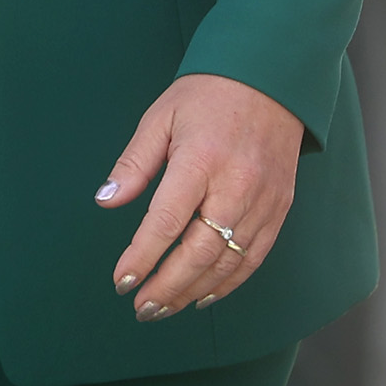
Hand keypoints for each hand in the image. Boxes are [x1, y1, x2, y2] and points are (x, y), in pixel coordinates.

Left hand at [97, 74, 302, 320]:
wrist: (271, 78)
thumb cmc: (208, 94)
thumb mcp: (161, 117)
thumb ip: (134, 164)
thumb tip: (106, 200)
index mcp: (200, 160)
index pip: (166, 222)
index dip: (142, 257)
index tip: (122, 280)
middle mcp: (236, 186)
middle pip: (199, 252)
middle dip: (166, 287)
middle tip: (141, 307)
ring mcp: (263, 200)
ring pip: (228, 262)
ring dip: (193, 292)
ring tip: (164, 308)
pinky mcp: (279, 207)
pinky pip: (254, 257)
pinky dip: (228, 283)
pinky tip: (204, 296)